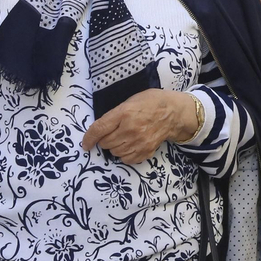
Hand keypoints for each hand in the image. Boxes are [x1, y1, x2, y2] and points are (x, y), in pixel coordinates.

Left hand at [81, 89, 200, 164]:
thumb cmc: (151, 102)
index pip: (99, 129)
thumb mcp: (131, 100)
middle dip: (105, 139)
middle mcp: (130, 129)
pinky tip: (130, 145)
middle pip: (105, 143)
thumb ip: (115, 113)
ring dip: (115, 147)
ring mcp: (139, 142)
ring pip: (114, 152)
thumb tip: (100, 128)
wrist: (174, 112)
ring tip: (123, 138)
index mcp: (124, 113)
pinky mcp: (146, 151)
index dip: (89, 138)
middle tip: (112, 133)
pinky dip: (124, 154)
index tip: (85, 144)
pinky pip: (126, 159)